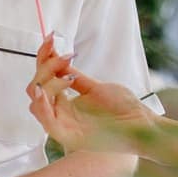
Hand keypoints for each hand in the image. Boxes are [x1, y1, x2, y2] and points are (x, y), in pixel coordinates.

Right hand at [27, 35, 156, 152]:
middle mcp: (60, 115)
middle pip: (35, 89)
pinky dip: (43, 105)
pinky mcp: (70, 137)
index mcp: (64, 104)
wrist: (142, 124)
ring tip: (65, 75)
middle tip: (63, 57)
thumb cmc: (123, 108)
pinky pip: (48, 123)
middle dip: (45, 67)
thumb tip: (57, 59)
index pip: (43, 79)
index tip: (52, 39)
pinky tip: (46, 91)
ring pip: (36, 104)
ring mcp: (64, 127)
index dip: (44, 58)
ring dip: (45, 83)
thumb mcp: (96, 87)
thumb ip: (74, 76)